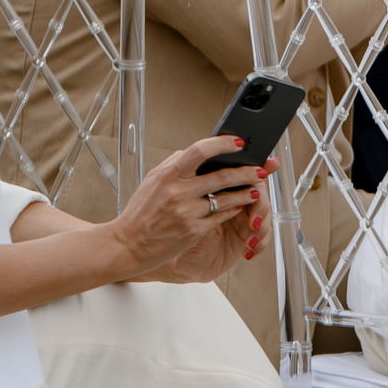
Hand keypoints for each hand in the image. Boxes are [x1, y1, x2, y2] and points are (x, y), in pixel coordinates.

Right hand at [107, 137, 271, 281]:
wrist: (128, 245)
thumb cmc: (140, 212)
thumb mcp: (153, 180)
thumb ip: (174, 164)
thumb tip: (196, 152)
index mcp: (169, 175)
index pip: (200, 151)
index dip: (223, 144)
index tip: (238, 143)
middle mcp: (178, 192)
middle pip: (221, 176)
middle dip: (246, 171)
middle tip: (259, 168)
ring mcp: (187, 213)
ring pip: (226, 198)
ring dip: (245, 192)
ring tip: (255, 188)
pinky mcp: (193, 232)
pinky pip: (220, 217)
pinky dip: (232, 210)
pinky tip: (238, 206)